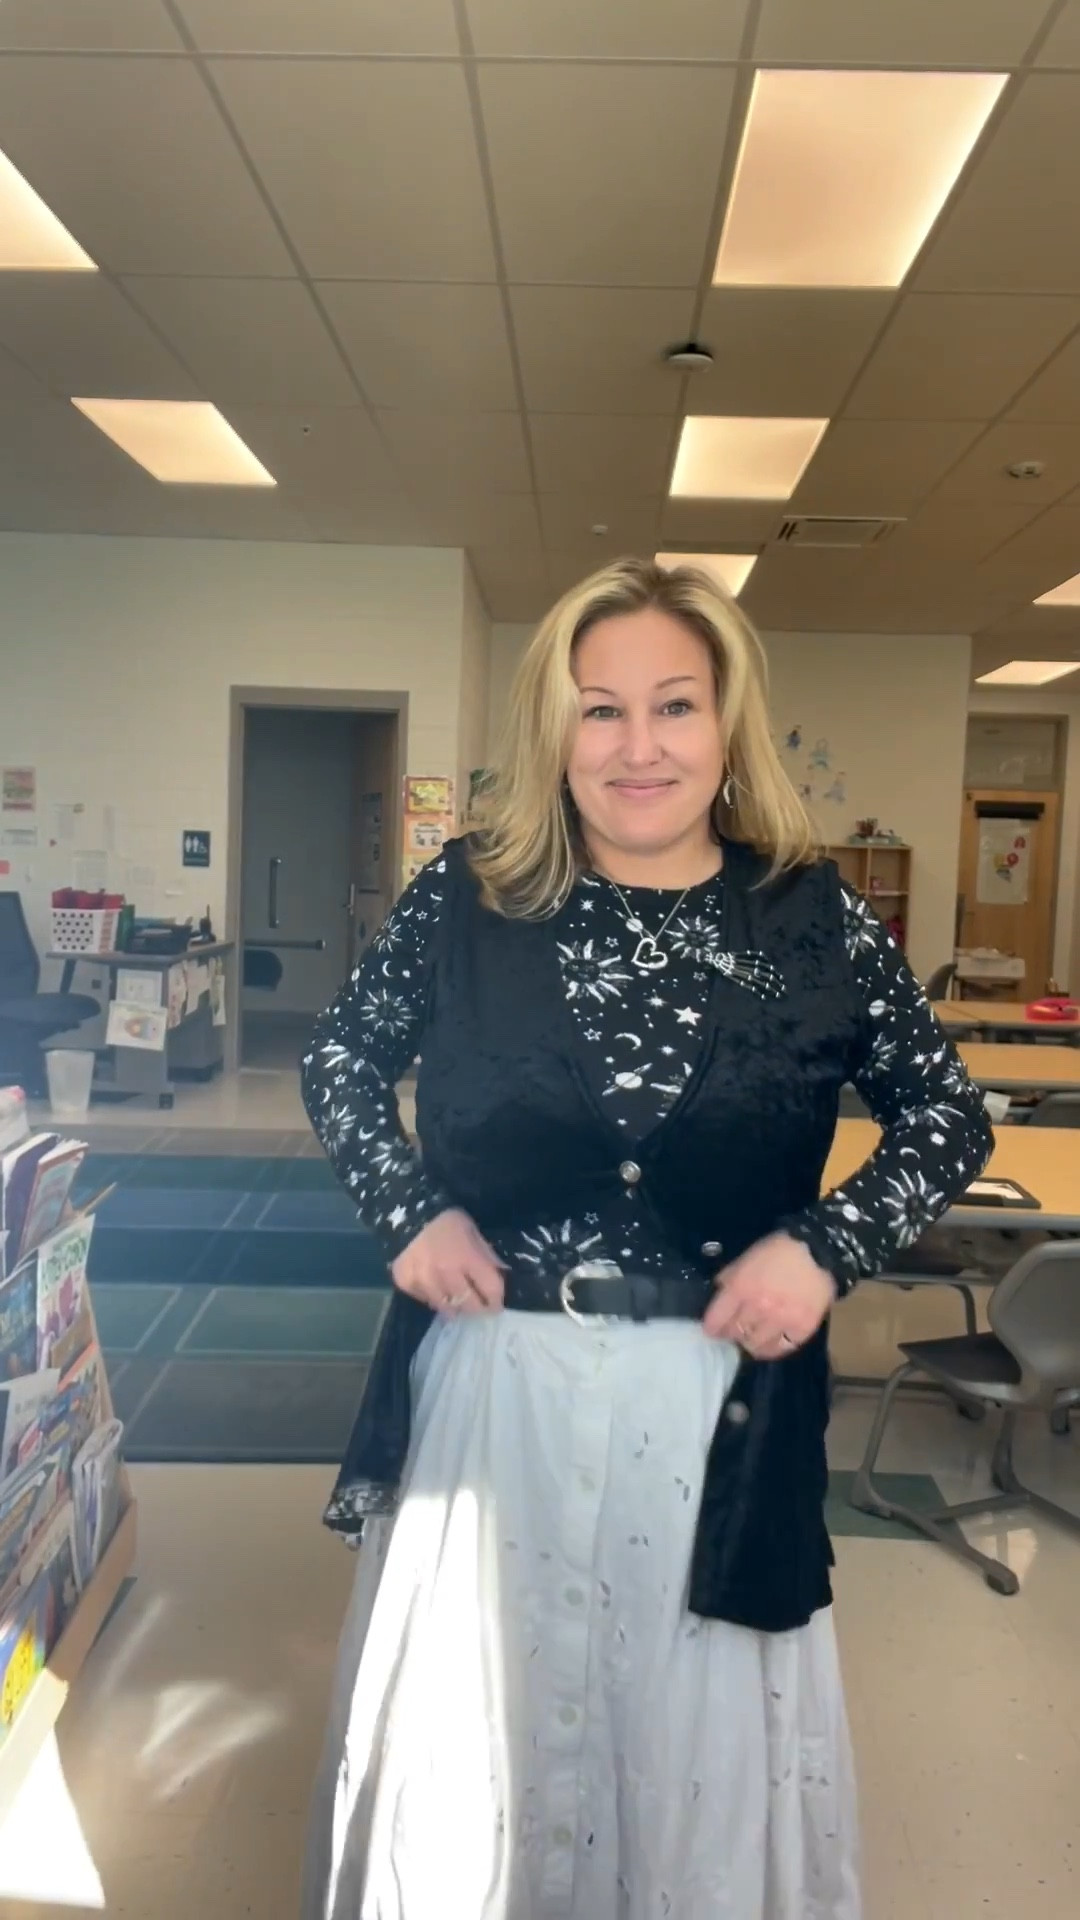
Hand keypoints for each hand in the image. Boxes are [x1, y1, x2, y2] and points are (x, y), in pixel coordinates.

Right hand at [391, 1208, 504, 1314]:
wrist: (408, 1215)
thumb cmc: (446, 1220)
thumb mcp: (473, 1231)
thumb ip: (486, 1255)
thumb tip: (500, 1274)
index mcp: (467, 1256)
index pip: (491, 1289)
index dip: (497, 1300)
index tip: (496, 1304)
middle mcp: (446, 1272)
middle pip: (469, 1305)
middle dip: (478, 1308)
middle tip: (480, 1308)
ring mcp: (423, 1279)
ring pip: (446, 1308)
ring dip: (455, 1306)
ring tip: (458, 1303)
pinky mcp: (405, 1282)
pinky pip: (424, 1300)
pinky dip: (432, 1298)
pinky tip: (435, 1289)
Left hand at [702, 1232, 835, 1358]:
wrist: (818, 1252)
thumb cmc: (779, 1250)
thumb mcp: (746, 1257)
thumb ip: (730, 1277)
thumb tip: (720, 1293)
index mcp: (741, 1288)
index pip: (716, 1319)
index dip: (712, 1328)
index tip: (712, 1331)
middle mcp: (758, 1308)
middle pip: (735, 1333)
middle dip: (731, 1333)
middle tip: (735, 1330)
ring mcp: (781, 1321)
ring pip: (755, 1345)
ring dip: (750, 1342)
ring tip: (753, 1336)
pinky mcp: (801, 1330)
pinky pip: (780, 1349)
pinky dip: (772, 1348)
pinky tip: (770, 1341)